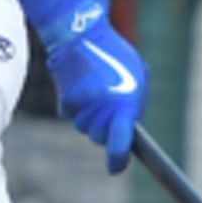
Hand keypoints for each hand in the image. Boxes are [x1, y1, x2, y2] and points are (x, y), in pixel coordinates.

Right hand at [46, 0, 145, 173]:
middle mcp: (101, 110)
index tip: (115, 168)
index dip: (117, 158)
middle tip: (107, 108)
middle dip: (103, 129)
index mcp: (123, 104)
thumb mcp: (136, 75)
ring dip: (89, 116)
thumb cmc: (114, 54)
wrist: (81, 34)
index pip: (120, 141)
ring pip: (84, 126)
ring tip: (94, 90)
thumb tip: (128, 122)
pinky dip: (75, 105)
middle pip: (99, 137)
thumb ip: (135, 101)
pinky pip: (70, 114)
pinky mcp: (65, 101)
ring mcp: (81, 107)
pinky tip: (79, 87)